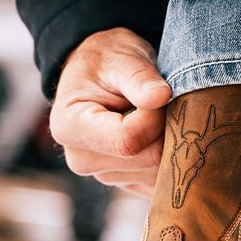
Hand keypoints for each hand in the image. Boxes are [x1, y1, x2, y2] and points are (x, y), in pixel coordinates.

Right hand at [49, 28, 169, 196]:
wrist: (102, 75)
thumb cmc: (108, 61)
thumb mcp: (121, 58)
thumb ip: (138, 76)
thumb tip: (160, 96)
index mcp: (70, 127)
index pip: (127, 141)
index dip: (155, 118)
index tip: (158, 93)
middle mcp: (82, 160)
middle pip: (147, 159)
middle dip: (166, 129)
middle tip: (164, 103)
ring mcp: (104, 175)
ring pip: (158, 171)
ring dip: (170, 142)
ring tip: (157, 115)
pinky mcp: (127, 183)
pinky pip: (161, 179)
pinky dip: (169, 157)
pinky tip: (158, 133)